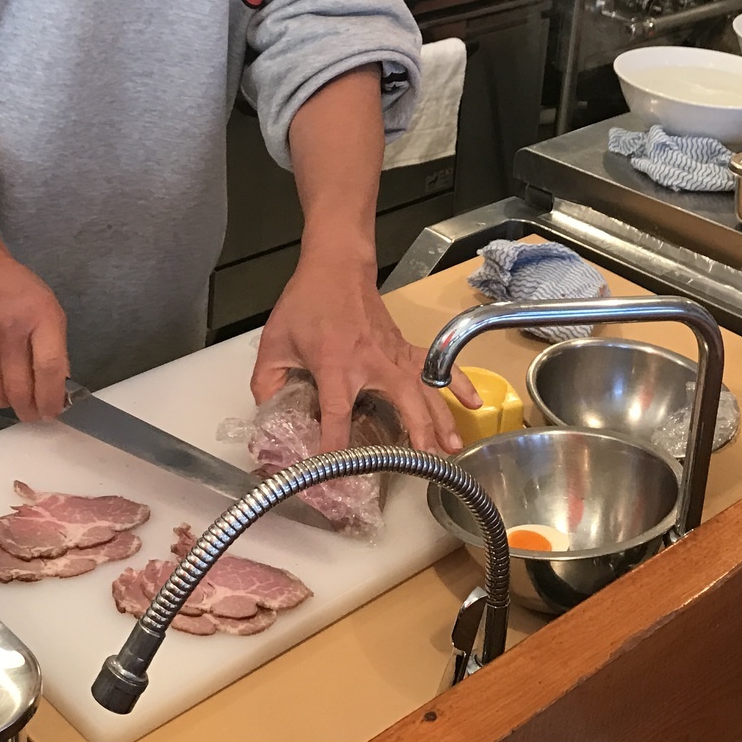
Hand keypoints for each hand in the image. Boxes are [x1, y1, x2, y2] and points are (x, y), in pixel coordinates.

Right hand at [0, 251, 70, 421]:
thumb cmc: (16, 290)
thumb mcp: (49, 308)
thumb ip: (56, 347)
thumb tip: (58, 386)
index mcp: (38, 319)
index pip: (49, 369)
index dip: (52, 397)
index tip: (53, 410)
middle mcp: (6, 334)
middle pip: (20, 391)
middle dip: (31, 410)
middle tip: (34, 413)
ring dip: (10, 400)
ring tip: (15, 391)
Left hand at [254, 249, 480, 454]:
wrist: (336, 266)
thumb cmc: (306, 303)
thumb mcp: (274, 343)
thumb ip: (267, 383)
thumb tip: (269, 418)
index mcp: (336, 364)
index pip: (337, 414)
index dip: (334, 446)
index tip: (334, 475)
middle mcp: (371, 362)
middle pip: (401, 402)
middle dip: (414, 434)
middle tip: (422, 466)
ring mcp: (393, 354)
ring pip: (425, 389)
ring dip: (440, 419)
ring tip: (452, 450)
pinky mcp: (404, 347)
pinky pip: (436, 366)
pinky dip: (457, 382)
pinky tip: (474, 403)